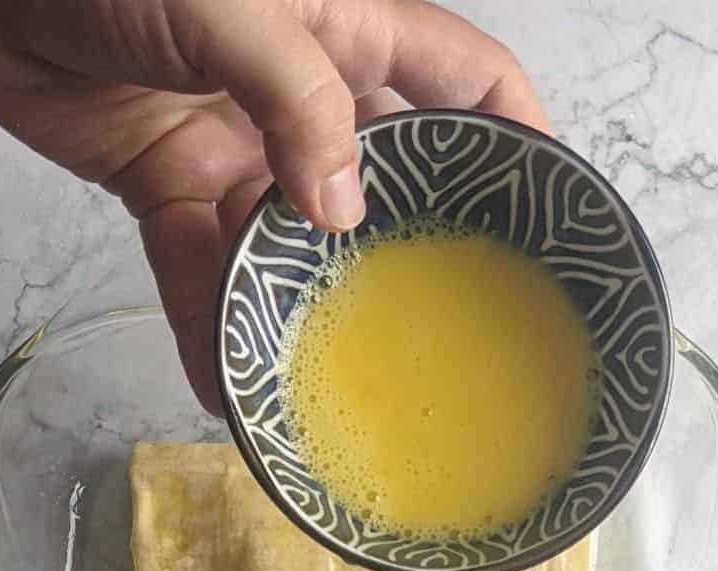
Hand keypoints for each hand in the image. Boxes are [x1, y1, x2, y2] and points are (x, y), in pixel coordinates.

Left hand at [0, 0, 547, 408]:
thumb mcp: (229, 3)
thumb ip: (295, 100)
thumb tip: (344, 208)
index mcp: (348, 31)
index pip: (464, 86)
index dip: (515, 141)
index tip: (547, 214)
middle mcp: (305, 97)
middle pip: (383, 188)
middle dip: (405, 258)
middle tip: (436, 337)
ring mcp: (239, 147)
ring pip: (290, 246)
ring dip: (299, 312)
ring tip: (322, 385)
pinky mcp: (170, 187)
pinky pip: (201, 270)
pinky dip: (208, 325)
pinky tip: (224, 384)